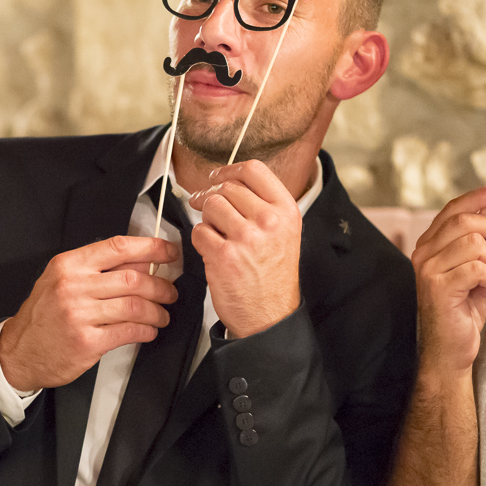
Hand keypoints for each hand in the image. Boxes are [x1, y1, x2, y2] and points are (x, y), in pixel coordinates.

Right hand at [0, 236, 180, 391]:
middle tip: (169, 292)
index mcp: (70, 265)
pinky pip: (129, 331)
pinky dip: (146, 330)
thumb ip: (98, 269)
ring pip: (135, 306)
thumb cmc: (43, 315)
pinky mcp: (87, 342)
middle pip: (134, 278)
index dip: (151, 247)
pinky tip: (148, 330)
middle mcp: (73, 286)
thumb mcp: (61, 280)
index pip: (119, 247)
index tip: (169, 252)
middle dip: (161, 286)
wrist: (19, 351)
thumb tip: (143, 260)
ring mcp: (79, 315)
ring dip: (157, 311)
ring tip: (161, 315)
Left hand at [186, 160, 300, 338]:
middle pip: (227, 187)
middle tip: (206, 206)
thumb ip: (262, 204)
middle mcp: (269, 221)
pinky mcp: (224, 255)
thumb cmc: (273, 275)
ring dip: (206, 217)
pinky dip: (200, 239)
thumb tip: (228, 180)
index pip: (253, 170)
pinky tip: (212, 250)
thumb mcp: (283, 232)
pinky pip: (199, 231)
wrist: (270, 315)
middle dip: (211, 196)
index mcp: (286, 211)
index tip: (218, 177)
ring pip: (210, 205)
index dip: (229, 170)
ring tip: (215, 232)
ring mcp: (246, 238)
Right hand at [409, 186, 485, 376]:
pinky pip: (477, 267)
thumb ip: (478, 244)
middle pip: (465, 221)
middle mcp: (423, 253)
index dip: (476, 196)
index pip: (451, 209)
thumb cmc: (462, 311)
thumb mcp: (472, 270)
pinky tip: (485, 289)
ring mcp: (428, 270)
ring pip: (474, 243)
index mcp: (428, 245)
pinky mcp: (439, 287)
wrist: (450, 350)